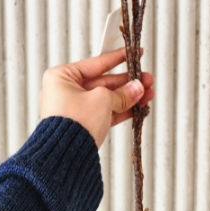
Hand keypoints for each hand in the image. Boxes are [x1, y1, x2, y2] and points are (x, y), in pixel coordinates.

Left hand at [40, 47, 154, 147]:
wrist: (65, 157)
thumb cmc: (72, 123)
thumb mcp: (102, 100)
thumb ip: (122, 93)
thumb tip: (137, 88)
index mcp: (62, 77)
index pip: (96, 63)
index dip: (117, 58)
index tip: (131, 53)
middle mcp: (65, 91)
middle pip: (104, 82)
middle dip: (128, 82)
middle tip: (146, 79)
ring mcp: (74, 109)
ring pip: (106, 99)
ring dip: (128, 96)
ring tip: (147, 93)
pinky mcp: (82, 125)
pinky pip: (105, 113)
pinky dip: (121, 110)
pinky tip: (138, 106)